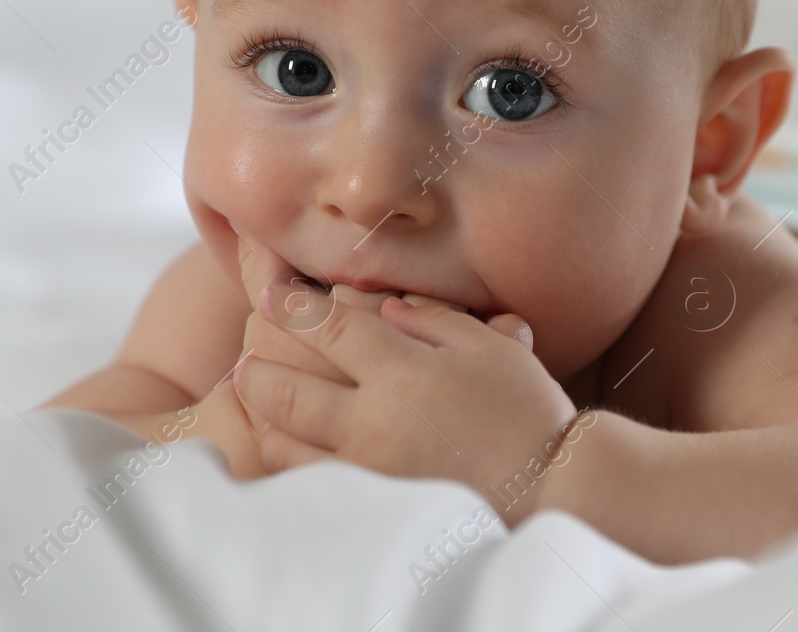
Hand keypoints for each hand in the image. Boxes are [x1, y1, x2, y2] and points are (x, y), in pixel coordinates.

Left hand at [234, 283, 577, 522]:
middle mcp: (375, 420)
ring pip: (287, 442)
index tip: (271, 296)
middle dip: (258, 366)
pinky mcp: (373, 502)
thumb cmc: (526, 409)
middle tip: (247, 355)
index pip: (327, 329)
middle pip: (288, 390)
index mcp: (403, 372)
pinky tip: (286, 443)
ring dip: (265, 414)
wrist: (550, 486)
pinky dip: (286, 458)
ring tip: (256, 396)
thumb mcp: (490, 346)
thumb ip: (433, 320)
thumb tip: (384, 307)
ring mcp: (369, 468)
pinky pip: (310, 479)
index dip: (292, 307)